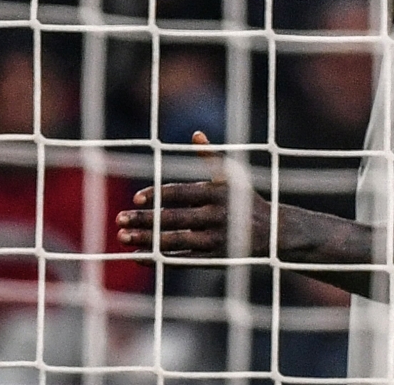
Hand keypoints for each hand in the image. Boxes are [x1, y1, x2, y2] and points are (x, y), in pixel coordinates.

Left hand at [116, 131, 264, 259]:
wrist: (273, 232)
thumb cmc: (247, 200)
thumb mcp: (232, 177)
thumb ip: (211, 157)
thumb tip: (196, 134)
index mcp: (217, 193)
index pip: (180, 192)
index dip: (156, 195)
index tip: (135, 199)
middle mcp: (216, 216)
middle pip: (173, 217)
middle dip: (144, 219)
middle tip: (119, 219)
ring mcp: (215, 239)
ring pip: (174, 240)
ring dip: (146, 240)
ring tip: (122, 238)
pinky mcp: (214, 259)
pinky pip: (181, 259)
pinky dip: (159, 259)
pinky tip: (138, 256)